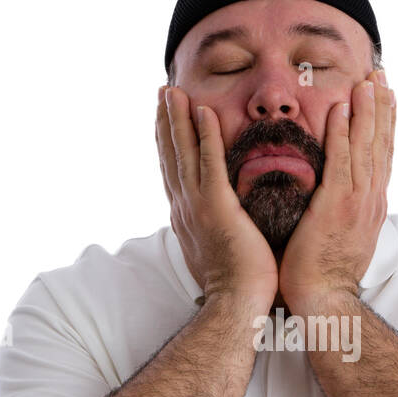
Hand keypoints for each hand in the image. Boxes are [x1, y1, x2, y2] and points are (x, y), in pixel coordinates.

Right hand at [156, 85, 278, 307]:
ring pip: (183, 153)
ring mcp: (197, 206)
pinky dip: (205, 134)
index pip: (174, 173)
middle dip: (164, 122)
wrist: (236, 306)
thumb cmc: (236, 288)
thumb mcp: (219, 255)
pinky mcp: (216, 206)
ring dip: (176, 119)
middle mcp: (184, 208)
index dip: (167, 144)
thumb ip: (216, 235)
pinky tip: (202, 110)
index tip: (163, 120)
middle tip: (161, 92)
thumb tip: (220, 230)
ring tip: (172, 91)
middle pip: (171, 156)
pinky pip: (209, 162)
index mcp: (186, 218)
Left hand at [278, 68, 394, 312]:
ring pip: (367, 146)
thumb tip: (339, 197)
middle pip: (381, 143)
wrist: (323, 299)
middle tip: (382, 74)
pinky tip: (343, 108)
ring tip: (368, 80)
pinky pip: (342, 161)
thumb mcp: (342, 236)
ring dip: (368, 110)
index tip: (387, 96)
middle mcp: (372, 198)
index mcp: (372, 204)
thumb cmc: (324, 273)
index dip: (386, 123)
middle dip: (382, 106)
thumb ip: (344, 211)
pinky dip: (344, 132)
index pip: (382, 155)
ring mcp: (358, 201)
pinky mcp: (337, 205)